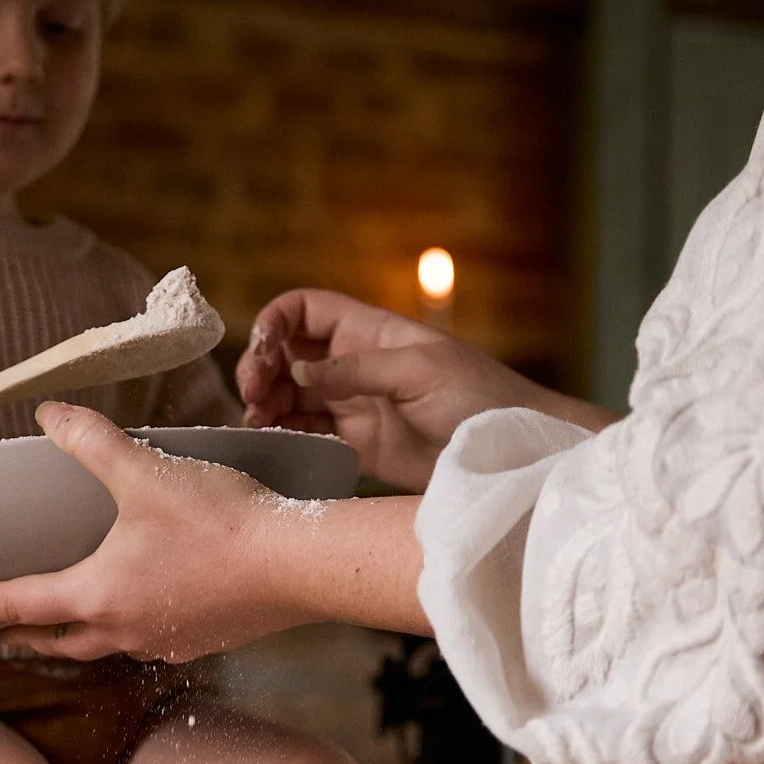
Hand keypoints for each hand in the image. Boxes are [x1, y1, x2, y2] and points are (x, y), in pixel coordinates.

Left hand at [0, 404, 311, 661]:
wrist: (300, 565)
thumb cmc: (222, 521)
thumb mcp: (146, 471)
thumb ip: (91, 440)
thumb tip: (49, 414)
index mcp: (99, 594)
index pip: (19, 603)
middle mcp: (125, 629)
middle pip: (55, 641)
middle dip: (20, 633)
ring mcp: (166, 640)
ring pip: (101, 647)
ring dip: (73, 637)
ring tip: (63, 620)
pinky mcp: (202, 639)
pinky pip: (148, 641)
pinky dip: (125, 630)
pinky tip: (140, 608)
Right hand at [237, 289, 589, 492]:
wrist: (512, 454)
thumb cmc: (482, 398)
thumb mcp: (421, 369)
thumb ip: (357, 369)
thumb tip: (296, 370)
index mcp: (369, 332)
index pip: (304, 310)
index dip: (276, 323)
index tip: (265, 351)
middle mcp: (353, 366)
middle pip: (286, 354)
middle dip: (260, 367)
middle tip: (252, 394)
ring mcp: (352, 407)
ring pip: (288, 396)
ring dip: (263, 404)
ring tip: (255, 422)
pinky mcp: (355, 447)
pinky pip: (306, 435)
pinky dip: (281, 435)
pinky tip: (271, 441)